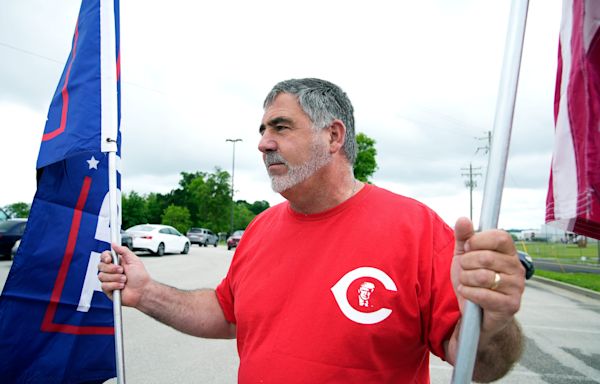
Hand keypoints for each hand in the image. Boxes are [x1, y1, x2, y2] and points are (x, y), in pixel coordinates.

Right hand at [98, 244, 150, 307]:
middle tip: (122, 271)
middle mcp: (112, 270)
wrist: (142, 290)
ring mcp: (109, 280)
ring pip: (101, 276)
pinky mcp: (108, 289)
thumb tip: (114, 244)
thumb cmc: (140, 277)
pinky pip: (104, 285)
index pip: (104, 256)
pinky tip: (121, 286)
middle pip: (100, 266)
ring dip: (115, 278)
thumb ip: (124, 251)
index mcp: (117, 262)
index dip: (105, 257)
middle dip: (112, 269)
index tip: (109, 259)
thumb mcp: (134, 260)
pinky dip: (114, 285)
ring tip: (124, 280)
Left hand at [451, 217, 524, 337]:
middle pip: (487, 257)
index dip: (478, 240)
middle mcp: (518, 268)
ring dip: (466, 280)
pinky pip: (484, 294)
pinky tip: (468, 293)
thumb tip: (463, 219)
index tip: (467, 248)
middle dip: (466, 264)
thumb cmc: (472, 281)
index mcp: (509, 253)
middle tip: (465, 270)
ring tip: (467, 283)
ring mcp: (517, 288)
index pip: (500, 237)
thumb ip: (463, 237)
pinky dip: (468, 293)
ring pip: (484, 276)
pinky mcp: (511, 305)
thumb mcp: (464, 256)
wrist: (476, 313)